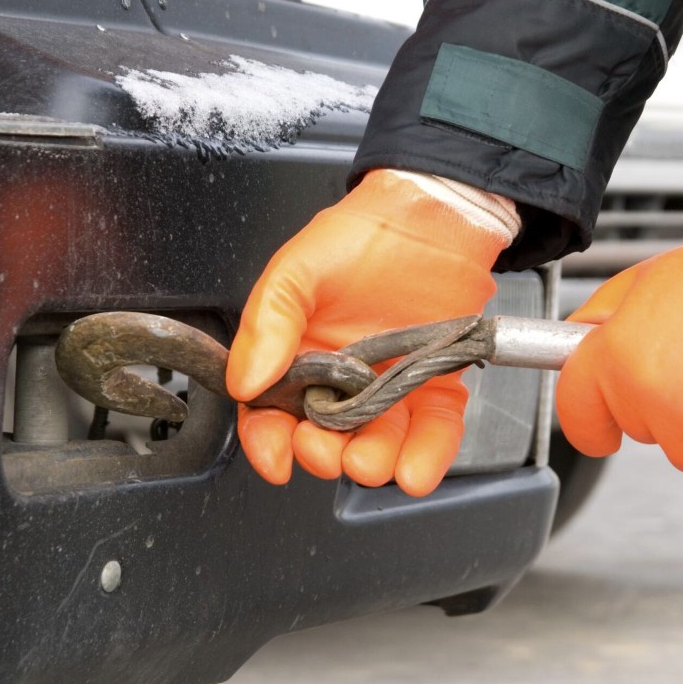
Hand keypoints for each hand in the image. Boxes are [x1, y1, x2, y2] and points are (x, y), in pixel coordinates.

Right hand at [226, 169, 510, 494]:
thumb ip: (268, 323)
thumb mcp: (298, 268)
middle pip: (324, 438)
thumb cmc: (362, 235)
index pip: (272, 415)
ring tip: (371, 460)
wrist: (432, 215)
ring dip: (372, 463)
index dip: (269, 443)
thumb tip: (245, 381)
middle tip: (326, 448)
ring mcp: (391, 387)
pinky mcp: (437, 387)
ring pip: (378, 444)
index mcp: (299, 356)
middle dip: (322, 453)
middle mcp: (343, 381)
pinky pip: (434, 432)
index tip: (278, 459)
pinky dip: (427, 457)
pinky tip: (415, 469)